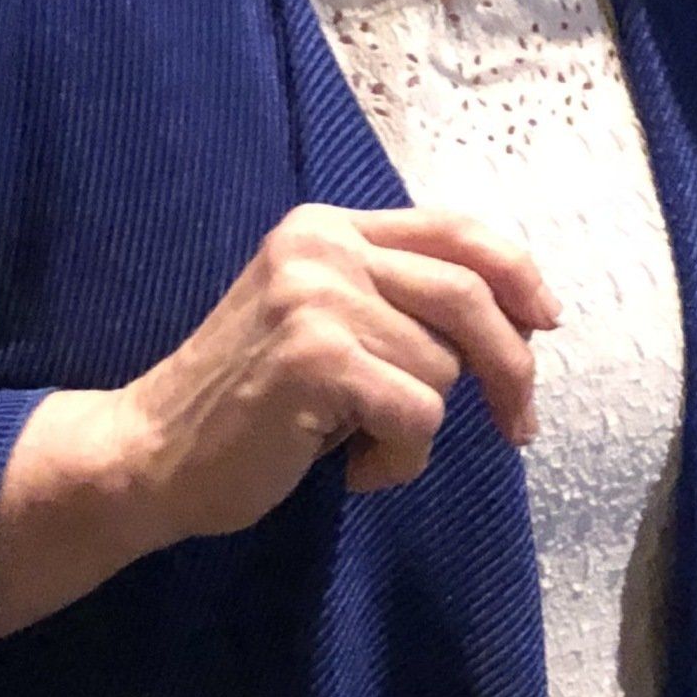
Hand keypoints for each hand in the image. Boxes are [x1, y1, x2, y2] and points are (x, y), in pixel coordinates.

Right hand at [109, 203, 556, 545]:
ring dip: (419, 427)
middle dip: (510, 366)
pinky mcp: (315, 360)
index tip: (547, 321)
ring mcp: (316, 299)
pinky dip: (399, 458)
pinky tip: (349, 467)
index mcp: (328, 228)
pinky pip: (419, 414)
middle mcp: (322, 248)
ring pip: (443, 367)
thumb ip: (400, 300)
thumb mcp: (325, 322)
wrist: (149, 454)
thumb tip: (521, 318)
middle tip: (520, 426)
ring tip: (359, 442)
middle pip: (469, 294)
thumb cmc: (251, 402)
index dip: (517, 272)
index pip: (455, 228)